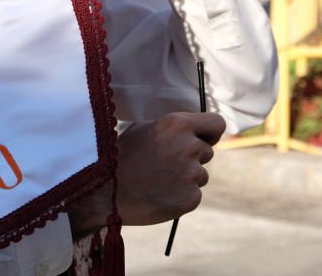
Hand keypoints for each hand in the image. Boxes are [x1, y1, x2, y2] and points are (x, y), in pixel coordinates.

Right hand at [67, 112, 225, 236]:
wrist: (105, 192)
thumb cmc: (121, 157)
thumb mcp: (143, 129)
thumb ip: (172, 129)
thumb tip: (192, 132)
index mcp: (177, 124)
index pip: (217, 123)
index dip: (210, 132)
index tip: (204, 139)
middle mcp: (189, 146)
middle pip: (207, 151)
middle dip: (192, 157)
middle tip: (164, 165)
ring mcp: (192, 174)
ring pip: (201, 175)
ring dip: (186, 178)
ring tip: (158, 181)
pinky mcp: (191, 198)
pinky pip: (194, 194)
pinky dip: (180, 196)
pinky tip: (159, 194)